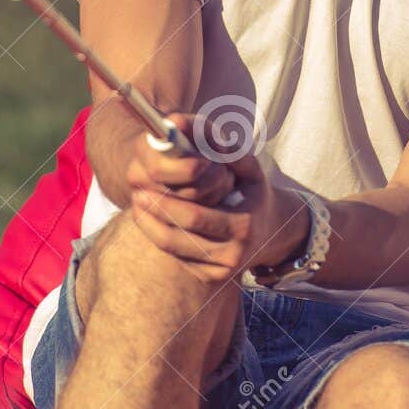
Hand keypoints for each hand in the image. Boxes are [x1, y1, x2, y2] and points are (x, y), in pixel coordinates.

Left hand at [125, 113, 310, 282]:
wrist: (273, 231)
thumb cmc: (254, 192)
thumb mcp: (251, 169)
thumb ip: (227, 152)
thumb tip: (193, 132)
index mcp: (244, 225)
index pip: (195, 217)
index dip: (165, 203)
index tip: (144, 185)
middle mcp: (233, 253)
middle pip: (178, 236)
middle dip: (153, 213)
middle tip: (135, 193)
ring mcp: (221, 269)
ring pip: (173, 249)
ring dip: (149, 226)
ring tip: (137, 203)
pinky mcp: (210, 277)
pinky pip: (177, 257)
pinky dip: (160, 237)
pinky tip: (150, 219)